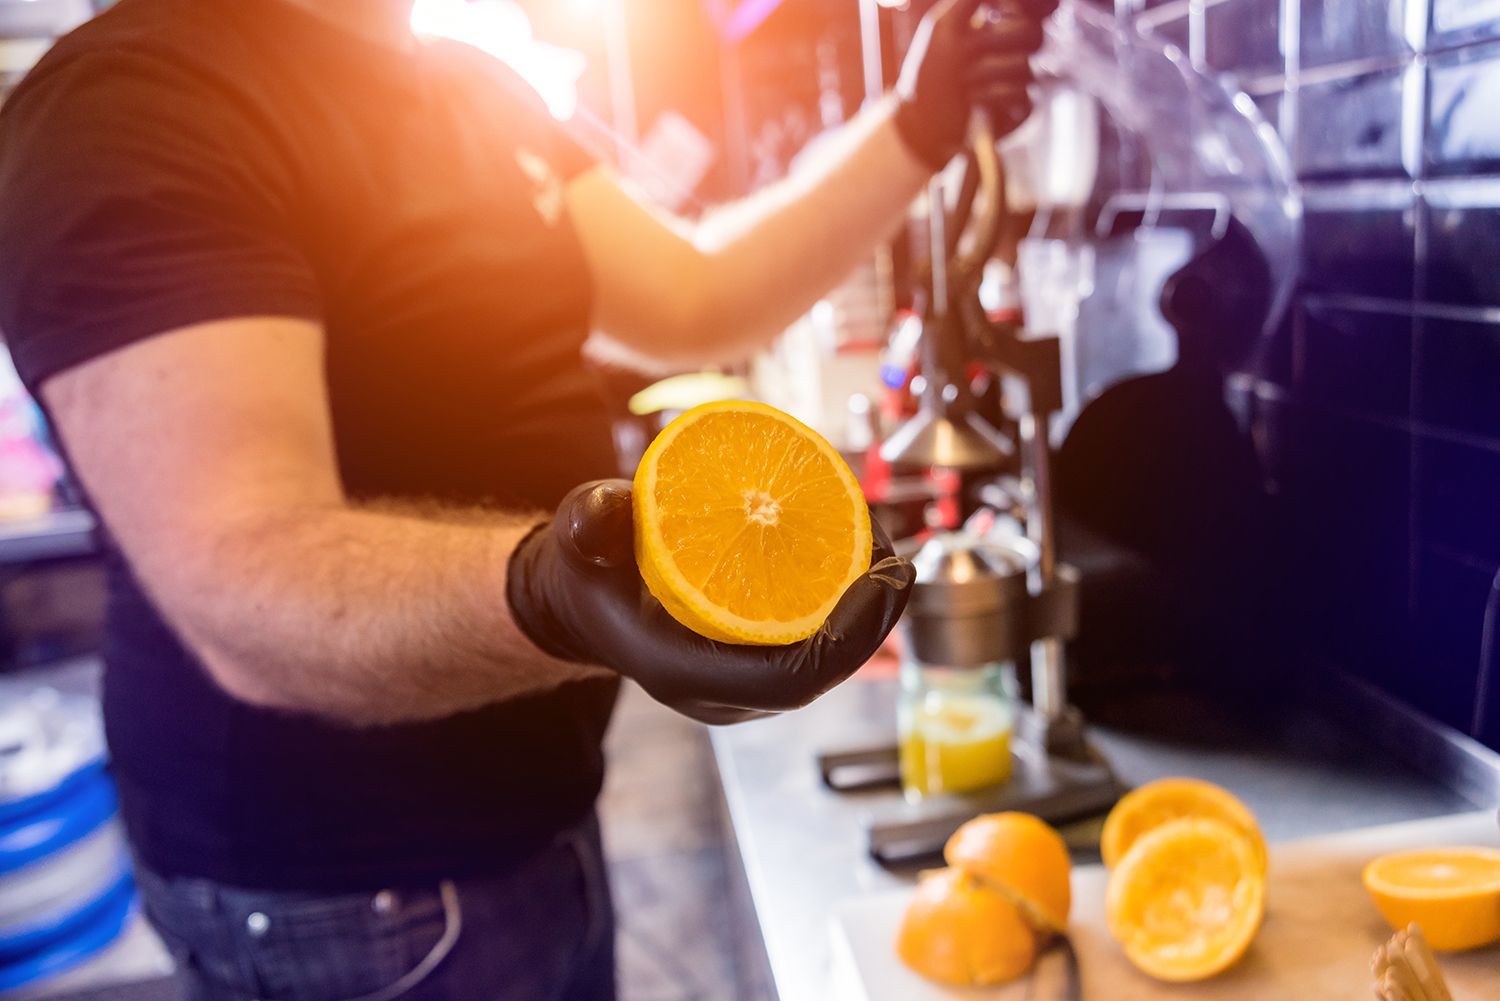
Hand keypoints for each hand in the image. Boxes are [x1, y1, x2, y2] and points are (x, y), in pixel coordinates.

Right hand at [507, 480, 914, 723]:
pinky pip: (814, 645)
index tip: (882, 581)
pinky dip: (845, 608)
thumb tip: (600, 517)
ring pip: (825, 661)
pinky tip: (863, 560)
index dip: (848, 639)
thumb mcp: (579, 537)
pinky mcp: (754, 663)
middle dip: (872, 620)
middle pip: (823, 673)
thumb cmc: (587, 570)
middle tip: (900, 560)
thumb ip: (587, 524)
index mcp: (685, 672)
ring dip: (866, 614)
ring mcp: (741, 684)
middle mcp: (722, 692)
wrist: (583, 602)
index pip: (790, 680)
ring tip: (889, 554)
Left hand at [893, 0, 1059, 170]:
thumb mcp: (942, 26)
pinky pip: (1024, 98)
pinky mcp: (1020, 109)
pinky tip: (974, 101)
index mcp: (1000, 26)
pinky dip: (993, 97)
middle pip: (1034, 36)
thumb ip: (969, 0)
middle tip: (967, 52)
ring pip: (1025, 68)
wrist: (922, 119)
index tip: (995, 13)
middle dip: (995, 43)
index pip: (1034, 10)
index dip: (1031, 6)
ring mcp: (1019, 81)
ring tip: (962, 82)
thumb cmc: (929, 72)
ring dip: (985, 74)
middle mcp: (1014, 51)